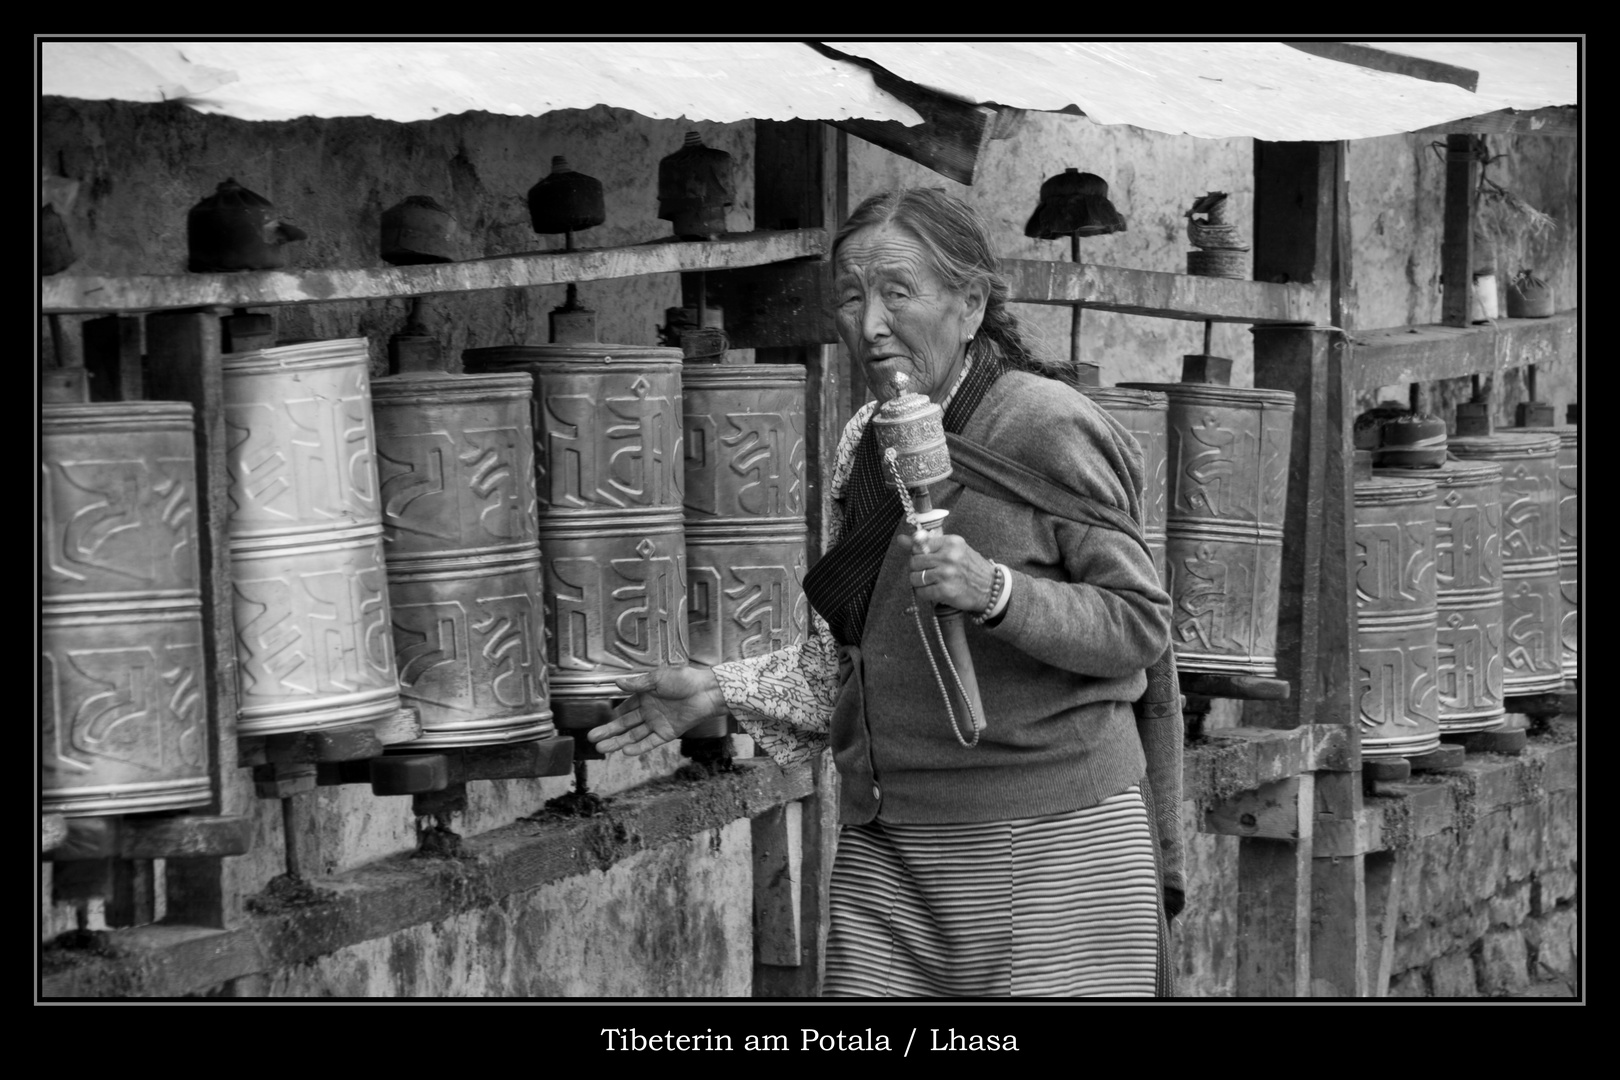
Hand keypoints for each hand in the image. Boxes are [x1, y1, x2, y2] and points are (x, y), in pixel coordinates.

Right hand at [587, 665, 727, 756]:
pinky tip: (626, 751)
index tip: (599, 723)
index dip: (613, 717)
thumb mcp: (657, 678)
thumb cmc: (684, 680)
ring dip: (619, 742)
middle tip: (592, 739)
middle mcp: (649, 711)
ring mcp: (658, 723)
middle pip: (625, 725)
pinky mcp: (668, 733)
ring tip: (602, 748)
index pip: (625, 709)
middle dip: (609, 732)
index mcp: (646, 696)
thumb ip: (637, 684)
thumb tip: (616, 683)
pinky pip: (650, 742)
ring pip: (634, 735)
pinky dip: (639, 747)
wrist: (706, 691)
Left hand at [894, 525, 996, 614]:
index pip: (919, 545)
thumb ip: (927, 544)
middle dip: (918, 569)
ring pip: (915, 578)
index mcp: (951, 542)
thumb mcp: (953, 550)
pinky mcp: (945, 591)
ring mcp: (946, 574)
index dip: (918, 554)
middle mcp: (949, 556)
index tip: (925, 560)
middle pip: (914, 561)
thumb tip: (901, 539)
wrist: (991, 589)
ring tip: (932, 583)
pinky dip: (924, 594)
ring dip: (919, 583)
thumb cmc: (970, 568)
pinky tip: (934, 592)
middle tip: (929, 573)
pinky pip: (921, 593)